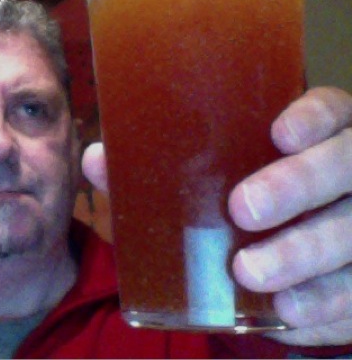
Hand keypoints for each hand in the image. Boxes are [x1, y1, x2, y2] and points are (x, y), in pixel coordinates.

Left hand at [81, 86, 351, 345]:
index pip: (331, 112)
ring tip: (251, 273)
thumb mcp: (203, 181)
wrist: (283, 259)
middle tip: (243, 209)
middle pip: (346, 166)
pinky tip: (286, 312)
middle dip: (298, 185)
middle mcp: (345, 174)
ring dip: (306, 253)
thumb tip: (98, 160)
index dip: (313, 117)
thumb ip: (153, 168)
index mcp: (313, 138)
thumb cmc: (236, 202)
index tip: (279, 133)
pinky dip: (324, 305)